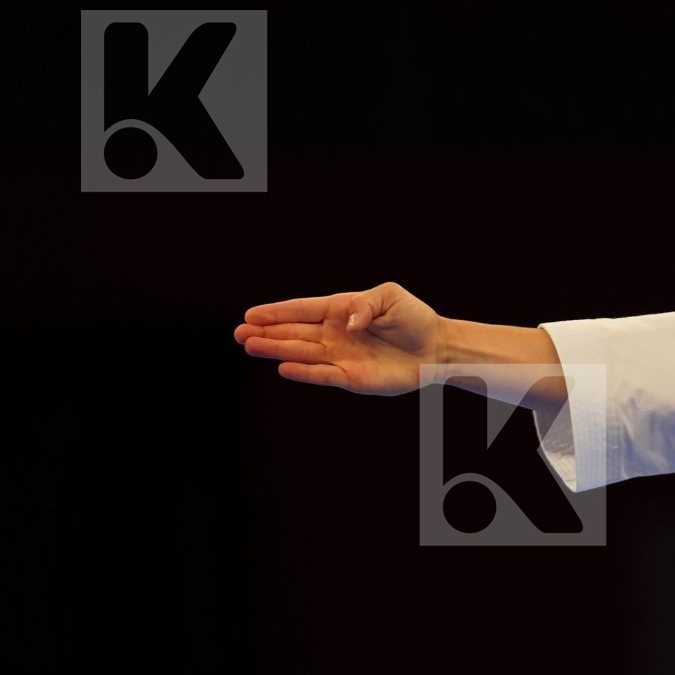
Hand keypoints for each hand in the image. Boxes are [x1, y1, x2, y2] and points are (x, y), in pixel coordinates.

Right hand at [235, 281, 443, 395]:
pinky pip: (323, 374)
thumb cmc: (413, 318)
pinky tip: (283, 367)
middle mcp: (335, 334)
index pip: (302, 310)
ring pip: (302, 353)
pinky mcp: (352, 377)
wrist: (436, 347)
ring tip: (251, 346)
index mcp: (341, 311)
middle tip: (239, 333)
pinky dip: (304, 372)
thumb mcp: (390, 297)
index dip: (276, 312)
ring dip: (276, 350)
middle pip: (294, 332)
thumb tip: (347, 323)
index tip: (251, 314)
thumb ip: (365, 304)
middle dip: (266, 332)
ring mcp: (341, 356)